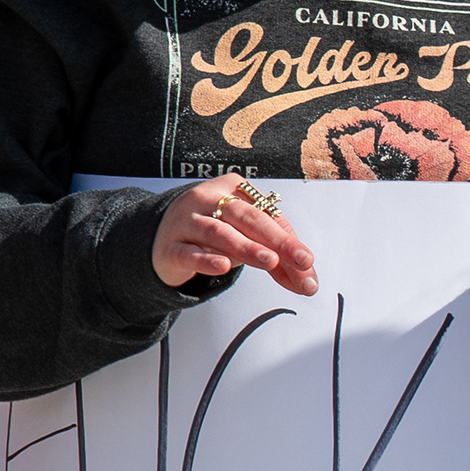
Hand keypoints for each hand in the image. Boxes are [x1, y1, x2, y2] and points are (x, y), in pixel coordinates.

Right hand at [157, 174, 318, 294]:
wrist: (162, 239)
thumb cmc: (211, 234)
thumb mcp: (246, 237)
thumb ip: (276, 256)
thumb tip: (308, 280)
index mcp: (232, 189)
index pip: (266, 215)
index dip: (290, 241)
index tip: (308, 263)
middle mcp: (207, 200)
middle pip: (246, 218)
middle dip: (277, 241)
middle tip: (300, 260)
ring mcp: (185, 222)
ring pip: (218, 232)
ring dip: (246, 247)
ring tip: (269, 261)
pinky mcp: (170, 247)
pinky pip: (188, 252)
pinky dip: (207, 259)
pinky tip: (223, 266)